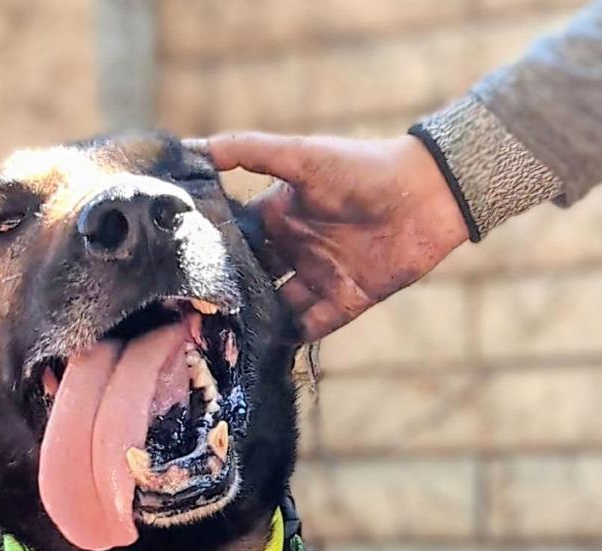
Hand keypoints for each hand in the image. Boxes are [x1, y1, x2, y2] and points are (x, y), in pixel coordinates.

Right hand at [197, 133, 468, 340]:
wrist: (425, 196)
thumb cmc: (361, 168)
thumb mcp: (301, 157)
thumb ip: (250, 152)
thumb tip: (193, 148)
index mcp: (278, 215)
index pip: (235, 239)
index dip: (210, 252)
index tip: (177, 269)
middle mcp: (294, 249)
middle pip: (251, 279)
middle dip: (228, 295)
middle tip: (193, 315)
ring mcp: (318, 277)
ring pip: (276, 307)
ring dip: (255, 322)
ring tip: (222, 340)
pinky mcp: (344, 302)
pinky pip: (310, 326)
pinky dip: (290, 338)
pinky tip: (264, 351)